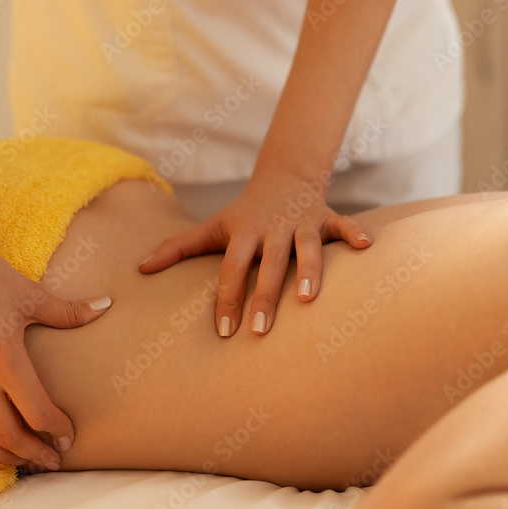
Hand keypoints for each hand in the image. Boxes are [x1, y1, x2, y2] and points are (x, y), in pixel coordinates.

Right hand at [0, 206, 111, 468]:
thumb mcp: (31, 294)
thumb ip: (69, 312)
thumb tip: (108, 305)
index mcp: (6, 359)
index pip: (38, 412)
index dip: (57, 430)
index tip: (69, 438)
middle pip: (8, 435)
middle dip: (34, 453)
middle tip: (52, 461)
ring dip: (0, 458)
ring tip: (19, 463)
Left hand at [138, 166, 371, 335]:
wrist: (283, 176)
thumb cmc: (244, 214)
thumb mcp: (211, 227)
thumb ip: (178, 248)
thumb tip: (140, 269)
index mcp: (244, 232)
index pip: (231, 268)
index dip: (226, 299)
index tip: (224, 332)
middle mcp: (273, 227)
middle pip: (268, 264)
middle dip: (264, 296)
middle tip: (260, 330)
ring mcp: (302, 222)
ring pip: (307, 248)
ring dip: (308, 272)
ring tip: (306, 300)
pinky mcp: (327, 217)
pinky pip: (343, 226)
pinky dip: (354, 234)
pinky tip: (367, 247)